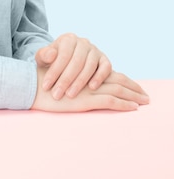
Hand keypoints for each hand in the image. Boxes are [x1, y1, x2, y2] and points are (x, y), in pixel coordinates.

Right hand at [31, 66, 149, 111]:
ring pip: (118, 90)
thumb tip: (87, 82)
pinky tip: (133, 108)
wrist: (31, 87)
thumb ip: (73, 77)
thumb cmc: (42, 83)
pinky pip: (110, 101)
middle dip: (133, 88)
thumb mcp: (60, 77)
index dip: (123, 79)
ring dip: (133, 96)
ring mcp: (88, 88)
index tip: (135, 86)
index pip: (109, 72)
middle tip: (147, 96)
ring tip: (145, 102)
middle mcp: (89, 77)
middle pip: (118, 80)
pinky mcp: (86, 99)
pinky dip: (124, 104)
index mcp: (84, 70)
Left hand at [35, 33, 111, 99]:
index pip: (62, 56)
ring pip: (90, 66)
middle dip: (65, 80)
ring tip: (70, 95)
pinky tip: (92, 87)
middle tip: (57, 94)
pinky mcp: (104, 59)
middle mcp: (83, 42)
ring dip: (80, 82)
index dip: (54, 72)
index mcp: (68, 39)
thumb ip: (43, 55)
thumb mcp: (44, 58)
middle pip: (76, 62)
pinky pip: (106, 67)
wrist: (67, 62)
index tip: (45, 86)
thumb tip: (51, 54)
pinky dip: (100, 77)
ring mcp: (95, 50)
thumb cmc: (52, 61)